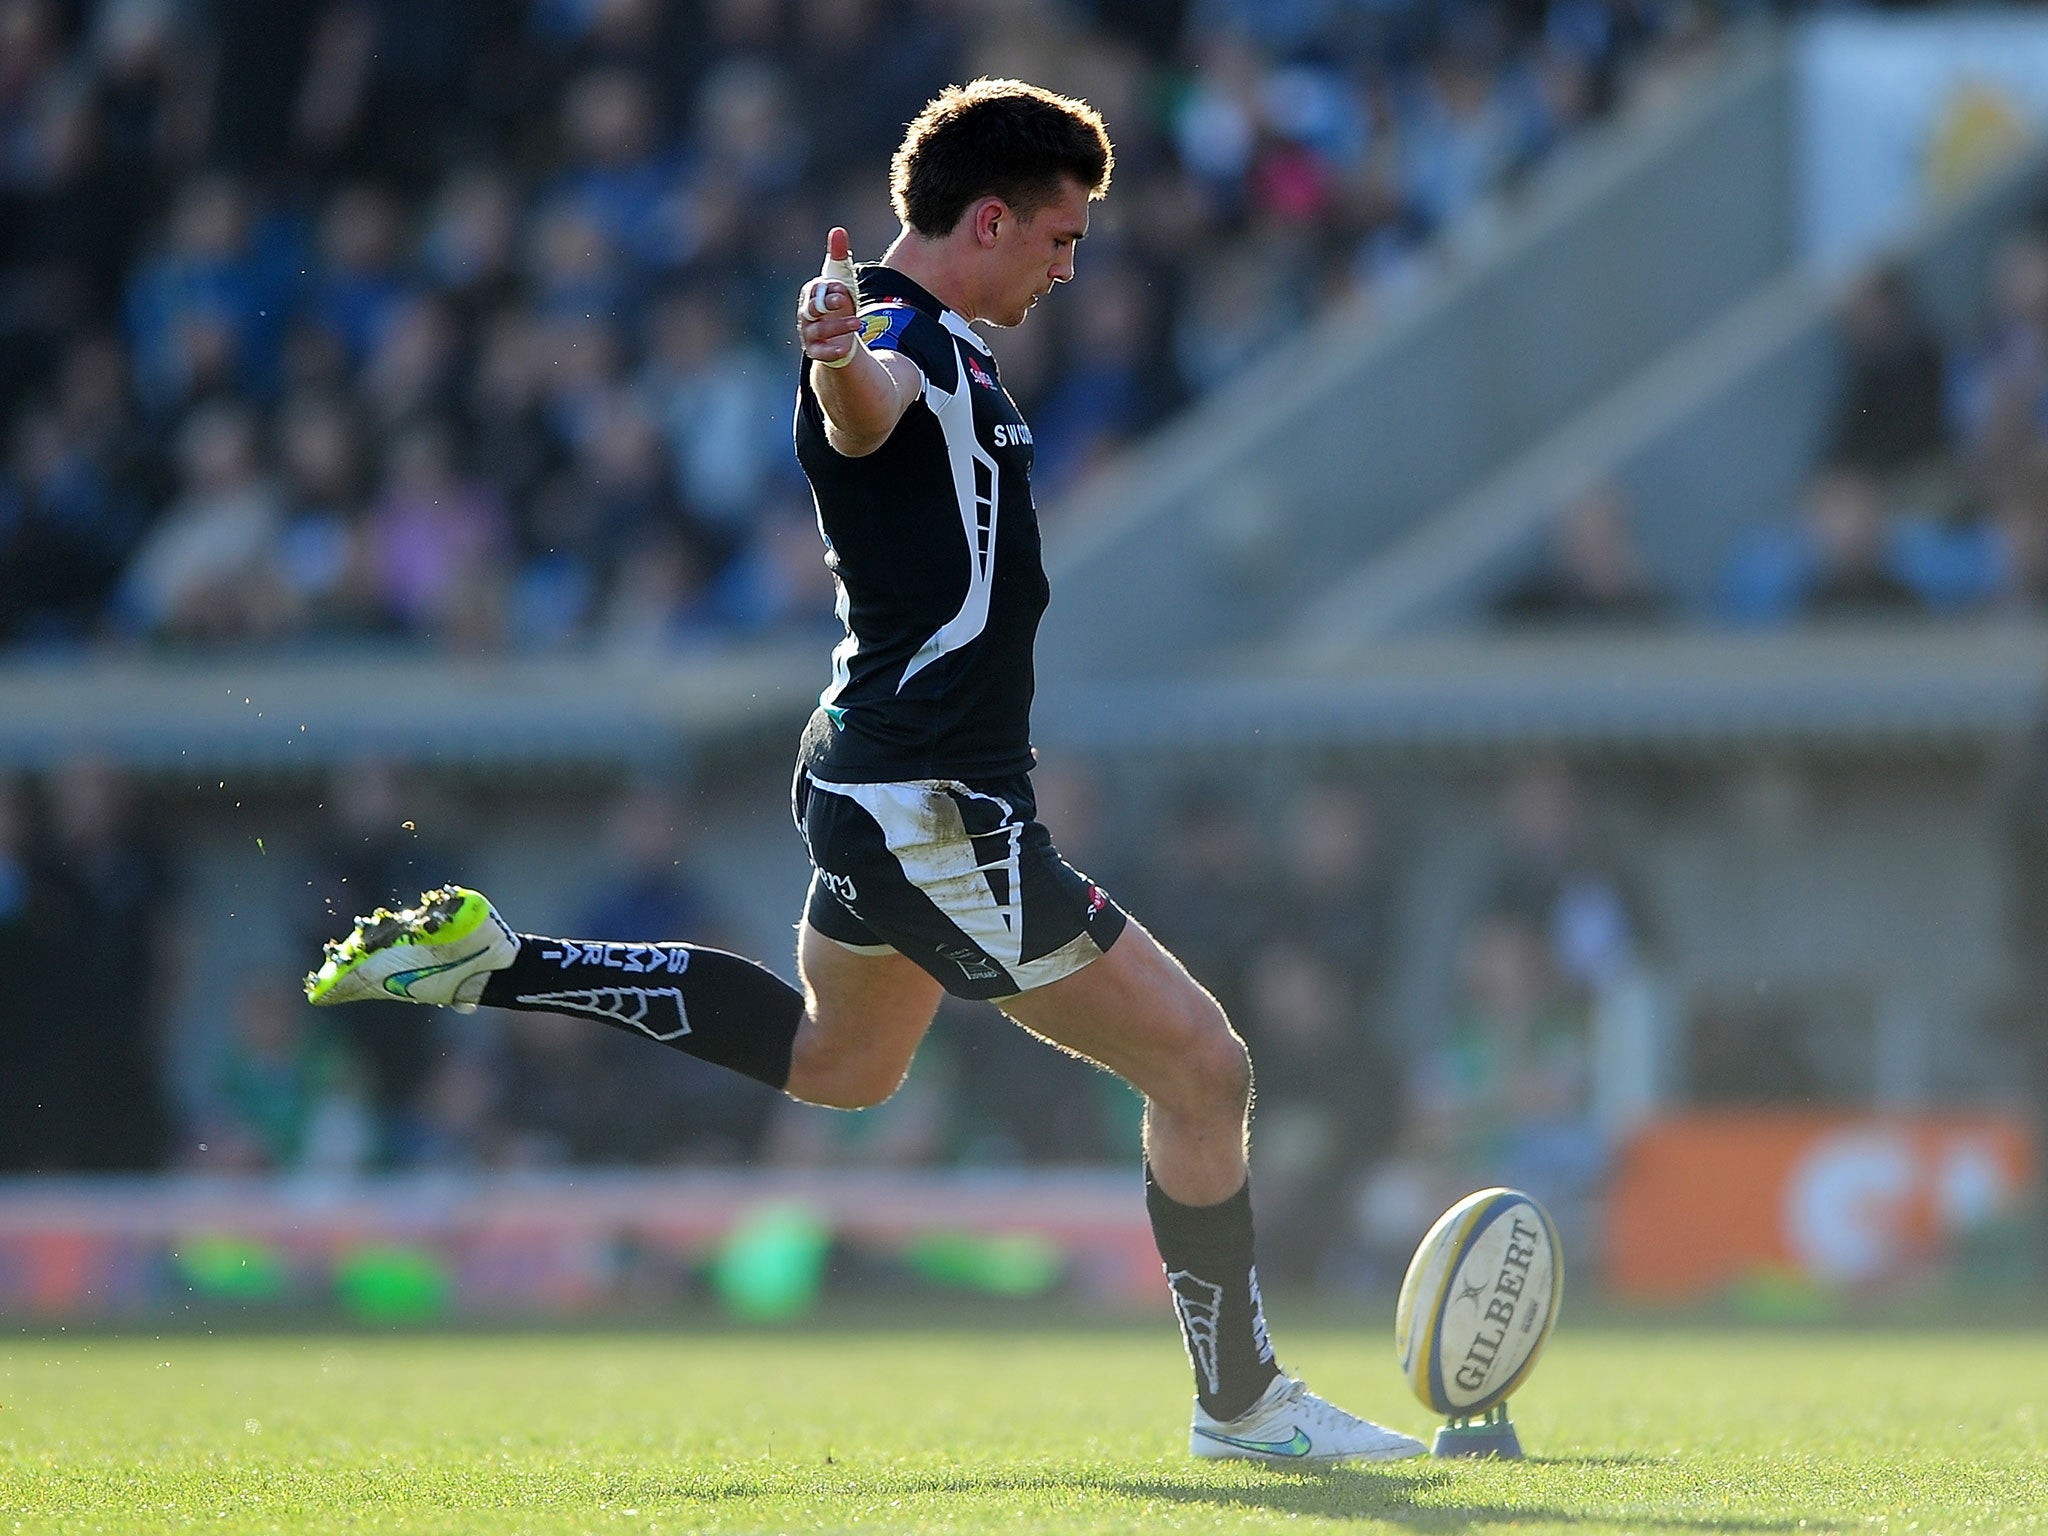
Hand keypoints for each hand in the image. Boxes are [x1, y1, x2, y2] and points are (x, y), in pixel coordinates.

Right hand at [798, 228, 861, 368]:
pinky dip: (831, 351)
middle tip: (844, 300)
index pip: (815, 290)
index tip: (842, 288)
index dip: (828, 289)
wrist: (839, 334)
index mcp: (811, 295)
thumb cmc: (836, 302)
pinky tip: (844, 349)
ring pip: (820, 330)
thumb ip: (839, 255)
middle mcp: (806, 314)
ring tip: (859, 323)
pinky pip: (820, 353)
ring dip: (839, 326)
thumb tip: (838, 230)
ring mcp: (809, 334)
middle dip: (828, 305)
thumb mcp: (841, 279)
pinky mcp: (816, 351)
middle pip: (813, 309)